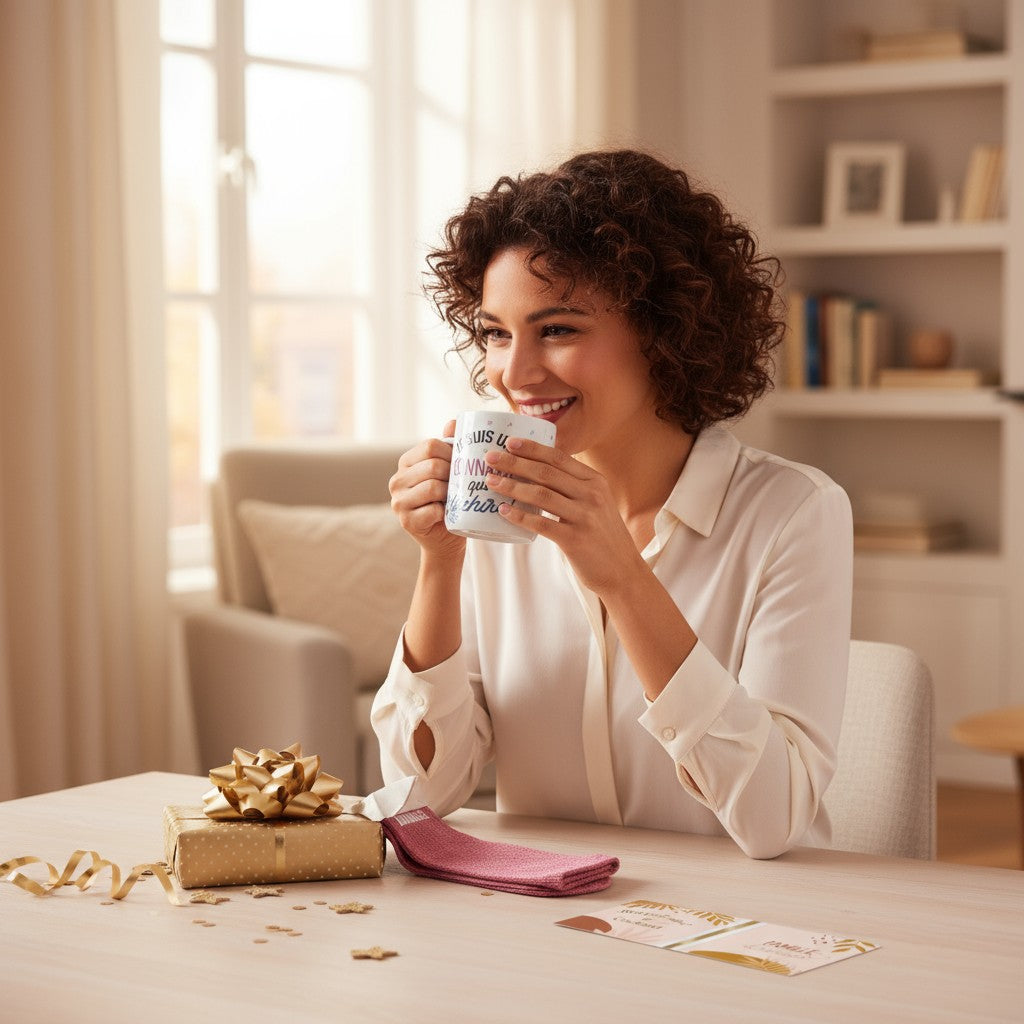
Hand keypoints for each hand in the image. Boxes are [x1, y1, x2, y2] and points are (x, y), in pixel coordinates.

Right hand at [389, 422, 466, 558]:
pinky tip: (448, 514)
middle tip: (463, 484)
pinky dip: (445, 512)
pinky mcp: (406, 522)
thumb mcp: (449, 473)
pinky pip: (432, 510)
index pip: (430, 446)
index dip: (452, 453)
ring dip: (451, 494)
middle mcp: (397, 480)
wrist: (445, 540)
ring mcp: (398, 502)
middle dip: (454, 475)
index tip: (462, 464)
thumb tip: (453, 421)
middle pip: (433, 466)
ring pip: (433, 487)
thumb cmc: (450, 502)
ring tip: (457, 498)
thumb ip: (449, 448)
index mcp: (406, 463)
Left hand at [484, 438, 643, 593]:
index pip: (559, 458)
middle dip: (515, 463)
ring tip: (491, 482)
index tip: (509, 442)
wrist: (622, 571)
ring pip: (541, 495)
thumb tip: (537, 472)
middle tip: (490, 458)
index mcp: (595, 481)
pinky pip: (541, 524)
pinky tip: (503, 511)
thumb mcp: (597, 503)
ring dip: (512, 486)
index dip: (532, 448)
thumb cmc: (602, 536)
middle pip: (546, 473)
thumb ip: (575, 488)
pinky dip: (519, 516)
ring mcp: (584, 517)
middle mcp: (592, 495)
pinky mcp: (575, 540)